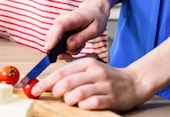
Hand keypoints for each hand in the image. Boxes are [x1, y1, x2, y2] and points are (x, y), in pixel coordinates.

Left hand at [30, 57, 150, 111]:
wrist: (134, 82)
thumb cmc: (107, 78)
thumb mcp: (90, 70)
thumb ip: (72, 75)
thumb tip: (49, 84)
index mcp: (87, 63)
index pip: (62, 72)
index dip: (46, 82)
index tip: (35, 90)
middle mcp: (95, 72)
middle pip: (67, 82)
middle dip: (56, 92)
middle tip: (54, 96)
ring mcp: (103, 85)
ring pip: (77, 93)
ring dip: (69, 100)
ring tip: (70, 101)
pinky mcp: (111, 98)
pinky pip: (92, 103)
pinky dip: (83, 106)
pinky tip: (83, 106)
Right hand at [44, 2, 109, 55]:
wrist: (93, 11)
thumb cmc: (95, 19)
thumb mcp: (95, 29)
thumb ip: (82, 37)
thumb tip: (68, 45)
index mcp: (72, 18)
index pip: (59, 26)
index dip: (52, 38)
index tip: (48, 48)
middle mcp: (61, 21)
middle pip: (51, 38)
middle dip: (62, 50)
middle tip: (78, 50)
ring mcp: (58, 27)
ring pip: (55, 44)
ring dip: (68, 50)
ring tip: (81, 44)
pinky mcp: (58, 33)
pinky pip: (57, 45)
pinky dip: (67, 49)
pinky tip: (77, 44)